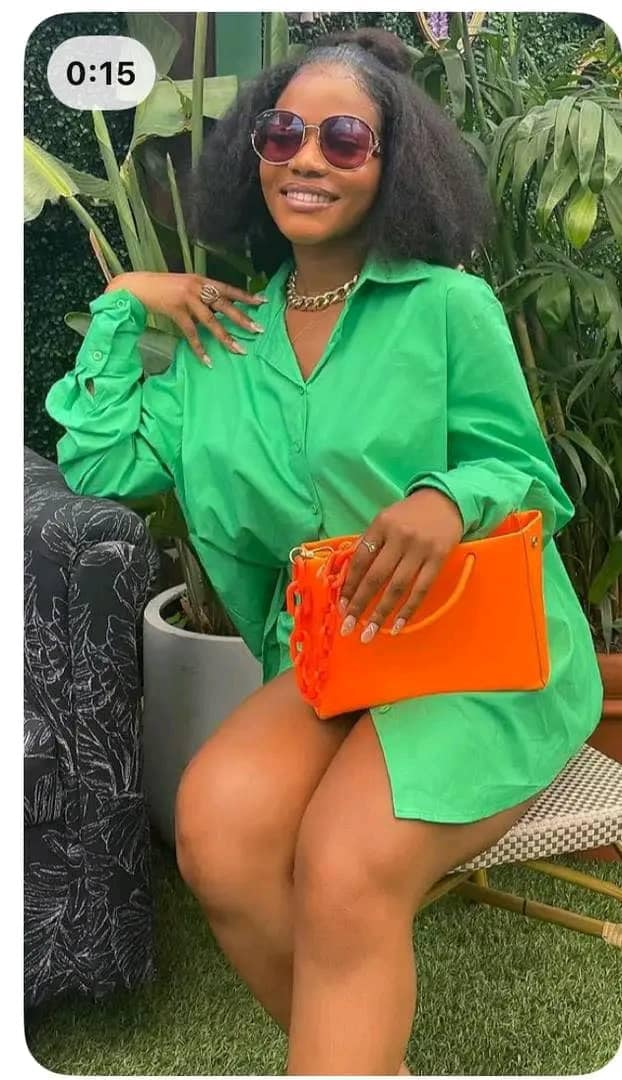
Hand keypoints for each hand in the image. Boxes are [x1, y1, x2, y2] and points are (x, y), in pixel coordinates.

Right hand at [104, 271, 266, 365]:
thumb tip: (217, 312)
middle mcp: (197, 287)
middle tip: (259, 330)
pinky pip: (191, 333)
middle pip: (224, 305)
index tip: (262, 302)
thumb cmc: (162, 288)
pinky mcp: (176, 311)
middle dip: (242, 318)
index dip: (245, 296)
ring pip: (211, 321)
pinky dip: (200, 348)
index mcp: (201, 280)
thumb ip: (201, 297)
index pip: (228, 288)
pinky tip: (208, 360)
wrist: (138, 287)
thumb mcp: (185, 287)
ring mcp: (187, 299)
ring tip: (239, 349)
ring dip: (226, 337)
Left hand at [338, 488, 463, 642]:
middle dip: (359, 604)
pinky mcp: (438, 558)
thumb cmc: (410, 515)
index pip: (360, 560)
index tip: (342, 606)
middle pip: (375, 577)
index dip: (349, 585)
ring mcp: (420, 548)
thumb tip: (351, 579)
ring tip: (368, 633)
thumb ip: (371, 544)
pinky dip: (408, 610)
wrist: (446, 501)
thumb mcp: (386, 520)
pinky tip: (397, 626)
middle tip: (348, 627)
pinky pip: (421, 589)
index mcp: (381, 525)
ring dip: (381, 613)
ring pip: (397, 587)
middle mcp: (399, 537)